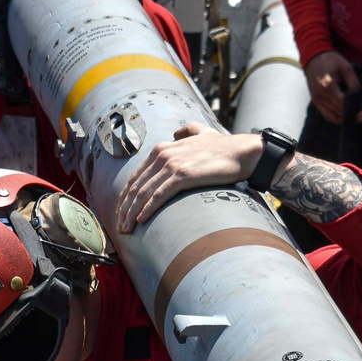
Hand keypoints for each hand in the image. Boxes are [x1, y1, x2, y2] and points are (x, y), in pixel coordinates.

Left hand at [116, 124, 262, 232]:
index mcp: (162, 149)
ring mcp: (171, 164)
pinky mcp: (182, 175)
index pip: (136, 176)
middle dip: (124, 209)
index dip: (125, 196)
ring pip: (143, 193)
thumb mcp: (200, 133)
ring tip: (126, 229)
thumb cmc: (223, 146)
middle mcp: (162, 155)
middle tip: (120, 227)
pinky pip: (158, 195)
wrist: (241, 152)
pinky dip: (147, 209)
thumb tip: (177, 134)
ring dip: (132, 214)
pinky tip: (141, 220)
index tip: (121, 212)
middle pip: (135, 186)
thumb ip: (186, 131)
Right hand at [305, 51, 359, 124]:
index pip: (343, 104)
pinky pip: (326, 115)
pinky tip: (344, 116)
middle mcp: (321, 96)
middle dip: (350, 112)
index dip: (354, 107)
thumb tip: (360, 97)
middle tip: (360, 111)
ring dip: (343, 117)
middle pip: (338, 112)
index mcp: (328, 87)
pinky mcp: (315, 102)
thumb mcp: (346, 68)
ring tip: (353, 114)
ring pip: (332, 116)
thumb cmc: (331, 61)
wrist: (314, 58)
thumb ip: (354, 83)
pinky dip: (335, 118)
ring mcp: (317, 100)